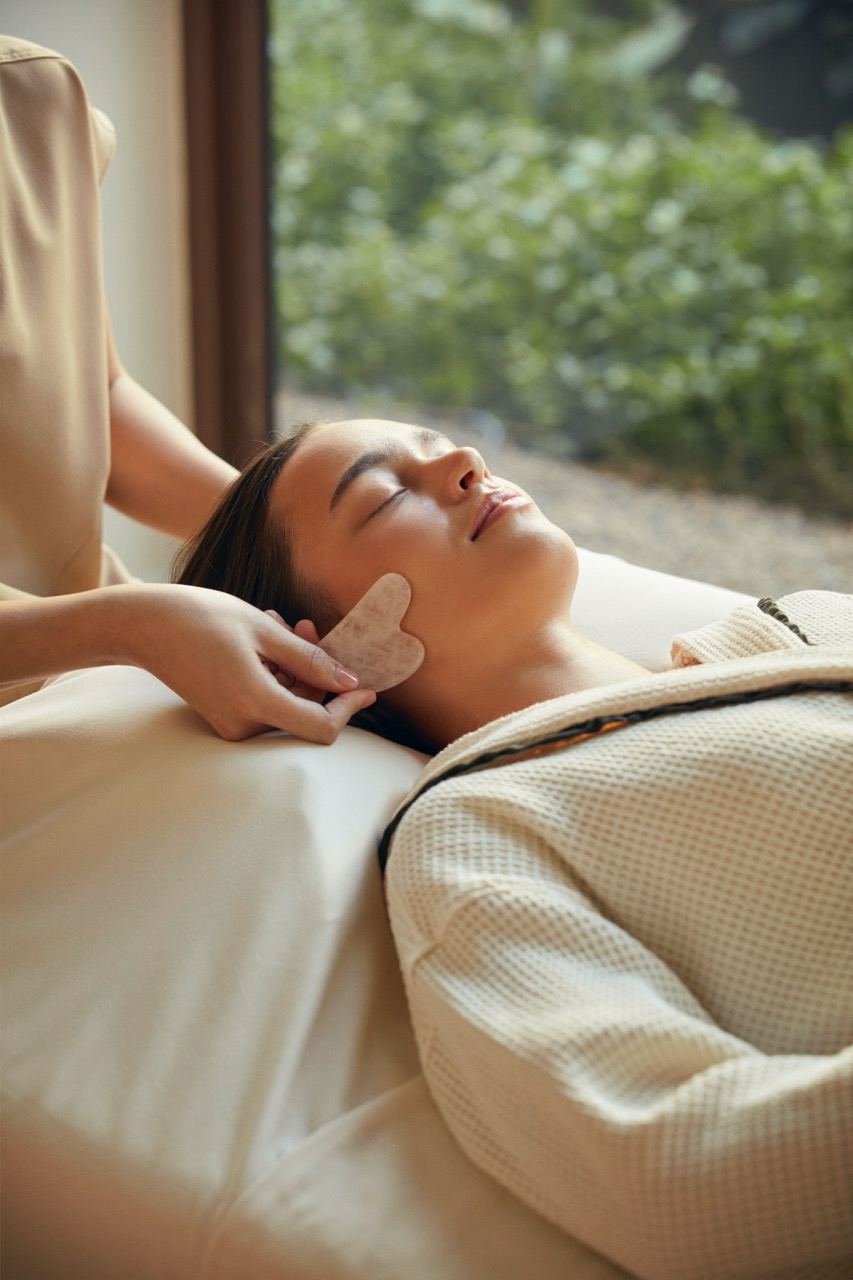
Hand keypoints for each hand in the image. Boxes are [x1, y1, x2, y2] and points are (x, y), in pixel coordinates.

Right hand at [120, 584, 375, 741]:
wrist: (143, 625)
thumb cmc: (202, 618)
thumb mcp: (264, 630)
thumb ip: (311, 660)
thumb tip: (350, 681)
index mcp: (256, 704)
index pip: (321, 728)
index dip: (349, 708)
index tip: (366, 686)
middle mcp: (243, 725)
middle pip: (305, 711)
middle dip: (316, 672)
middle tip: (307, 626)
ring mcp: (230, 723)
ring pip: (286, 702)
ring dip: (294, 667)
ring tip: (278, 623)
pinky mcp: (223, 716)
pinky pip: (265, 700)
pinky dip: (274, 673)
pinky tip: (262, 638)